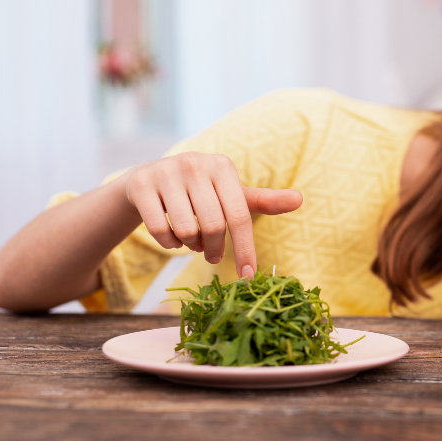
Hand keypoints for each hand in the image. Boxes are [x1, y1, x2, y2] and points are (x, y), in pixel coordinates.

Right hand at [117, 152, 301, 278]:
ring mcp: (165, 172)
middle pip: (213, 226)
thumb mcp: (233, 194)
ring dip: (191, 246)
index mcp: (222, 166)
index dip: (246, 250)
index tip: (249, 277)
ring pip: (186, 230)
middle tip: (213, 255)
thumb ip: (264, 201)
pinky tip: (172, 237)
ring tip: (193, 240)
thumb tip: (300, 199)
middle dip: (215, 249)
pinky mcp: (141, 185)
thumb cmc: (203, 192)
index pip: (240, 216)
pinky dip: (169, 244)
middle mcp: (195, 164)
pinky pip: (160, 231)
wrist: (151, 179)